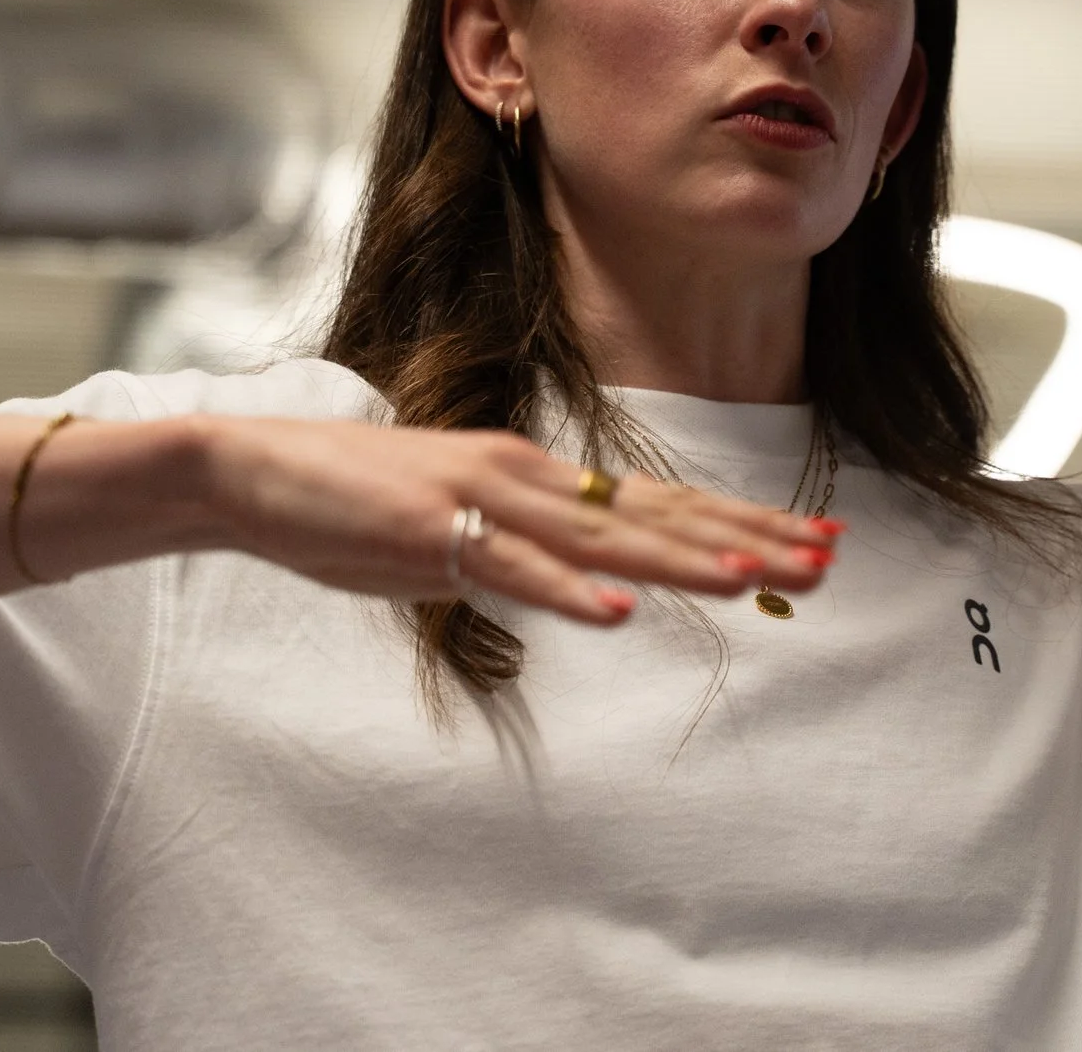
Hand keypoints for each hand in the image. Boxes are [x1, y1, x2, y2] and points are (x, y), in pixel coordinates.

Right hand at [194, 415, 837, 624]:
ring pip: (600, 539)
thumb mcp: (461, 528)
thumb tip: (585, 586)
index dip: (739, 524)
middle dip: (744, 538)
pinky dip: (566, 591)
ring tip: (753, 576)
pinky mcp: (432, 529)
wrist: (254, 468)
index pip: (657, 506)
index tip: (811, 541)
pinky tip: (619, 613)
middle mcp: (526, 477)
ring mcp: (482, 499)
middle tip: (827, 559)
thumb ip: (525, 554)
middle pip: (653, 517)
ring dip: (679, 560)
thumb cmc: (354, 503)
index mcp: (537, 477)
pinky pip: (511, 567)